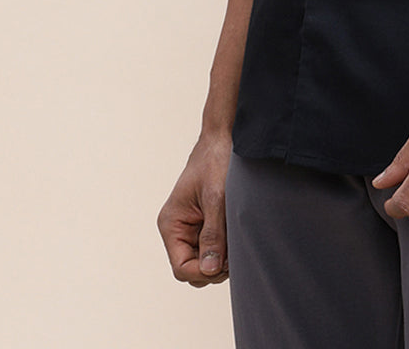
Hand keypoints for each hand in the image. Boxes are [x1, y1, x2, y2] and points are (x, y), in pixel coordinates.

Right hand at [157, 131, 232, 286]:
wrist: (224, 137)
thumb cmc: (216, 161)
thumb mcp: (216, 198)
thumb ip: (213, 234)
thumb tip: (208, 270)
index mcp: (171, 224)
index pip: (182, 268)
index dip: (203, 271)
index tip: (225, 261)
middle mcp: (178, 229)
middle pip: (193, 269)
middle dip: (214, 266)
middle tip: (235, 250)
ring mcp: (192, 228)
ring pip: (205, 261)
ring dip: (222, 256)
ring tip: (236, 236)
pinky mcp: (205, 224)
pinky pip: (213, 247)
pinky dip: (226, 246)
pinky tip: (236, 231)